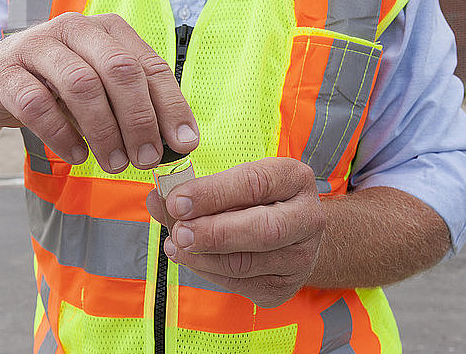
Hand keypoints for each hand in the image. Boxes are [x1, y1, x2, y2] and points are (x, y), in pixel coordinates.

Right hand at [0, 13, 198, 171]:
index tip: (183, 144)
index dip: (171, 107)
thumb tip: (177, 143)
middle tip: (147, 159)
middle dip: (139, 121)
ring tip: (115, 164)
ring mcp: (38, 46)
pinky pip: (37, 105)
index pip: (150, 66)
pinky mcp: (6, 73)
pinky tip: (77, 155)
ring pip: (82, 85)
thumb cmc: (59, 86)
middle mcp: (77, 29)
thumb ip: (136, 107)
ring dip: (104, 132)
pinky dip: (62, 135)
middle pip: (119, 71)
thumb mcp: (103, 89)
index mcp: (109, 30)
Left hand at [146, 158, 324, 307]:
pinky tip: (191, 259)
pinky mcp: (285, 286)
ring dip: (203, 256)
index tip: (177, 201)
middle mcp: (308, 218)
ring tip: (175, 246)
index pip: (255, 183)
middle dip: (214, 233)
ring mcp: (301, 257)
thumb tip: (157, 200)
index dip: (213, 193)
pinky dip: (209, 272)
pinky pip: (240, 284)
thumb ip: (196, 190)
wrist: (291, 234)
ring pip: (246, 263)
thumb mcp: (232, 183)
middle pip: (263, 230)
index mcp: (294, 179)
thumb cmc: (254, 201)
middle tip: (179, 232)